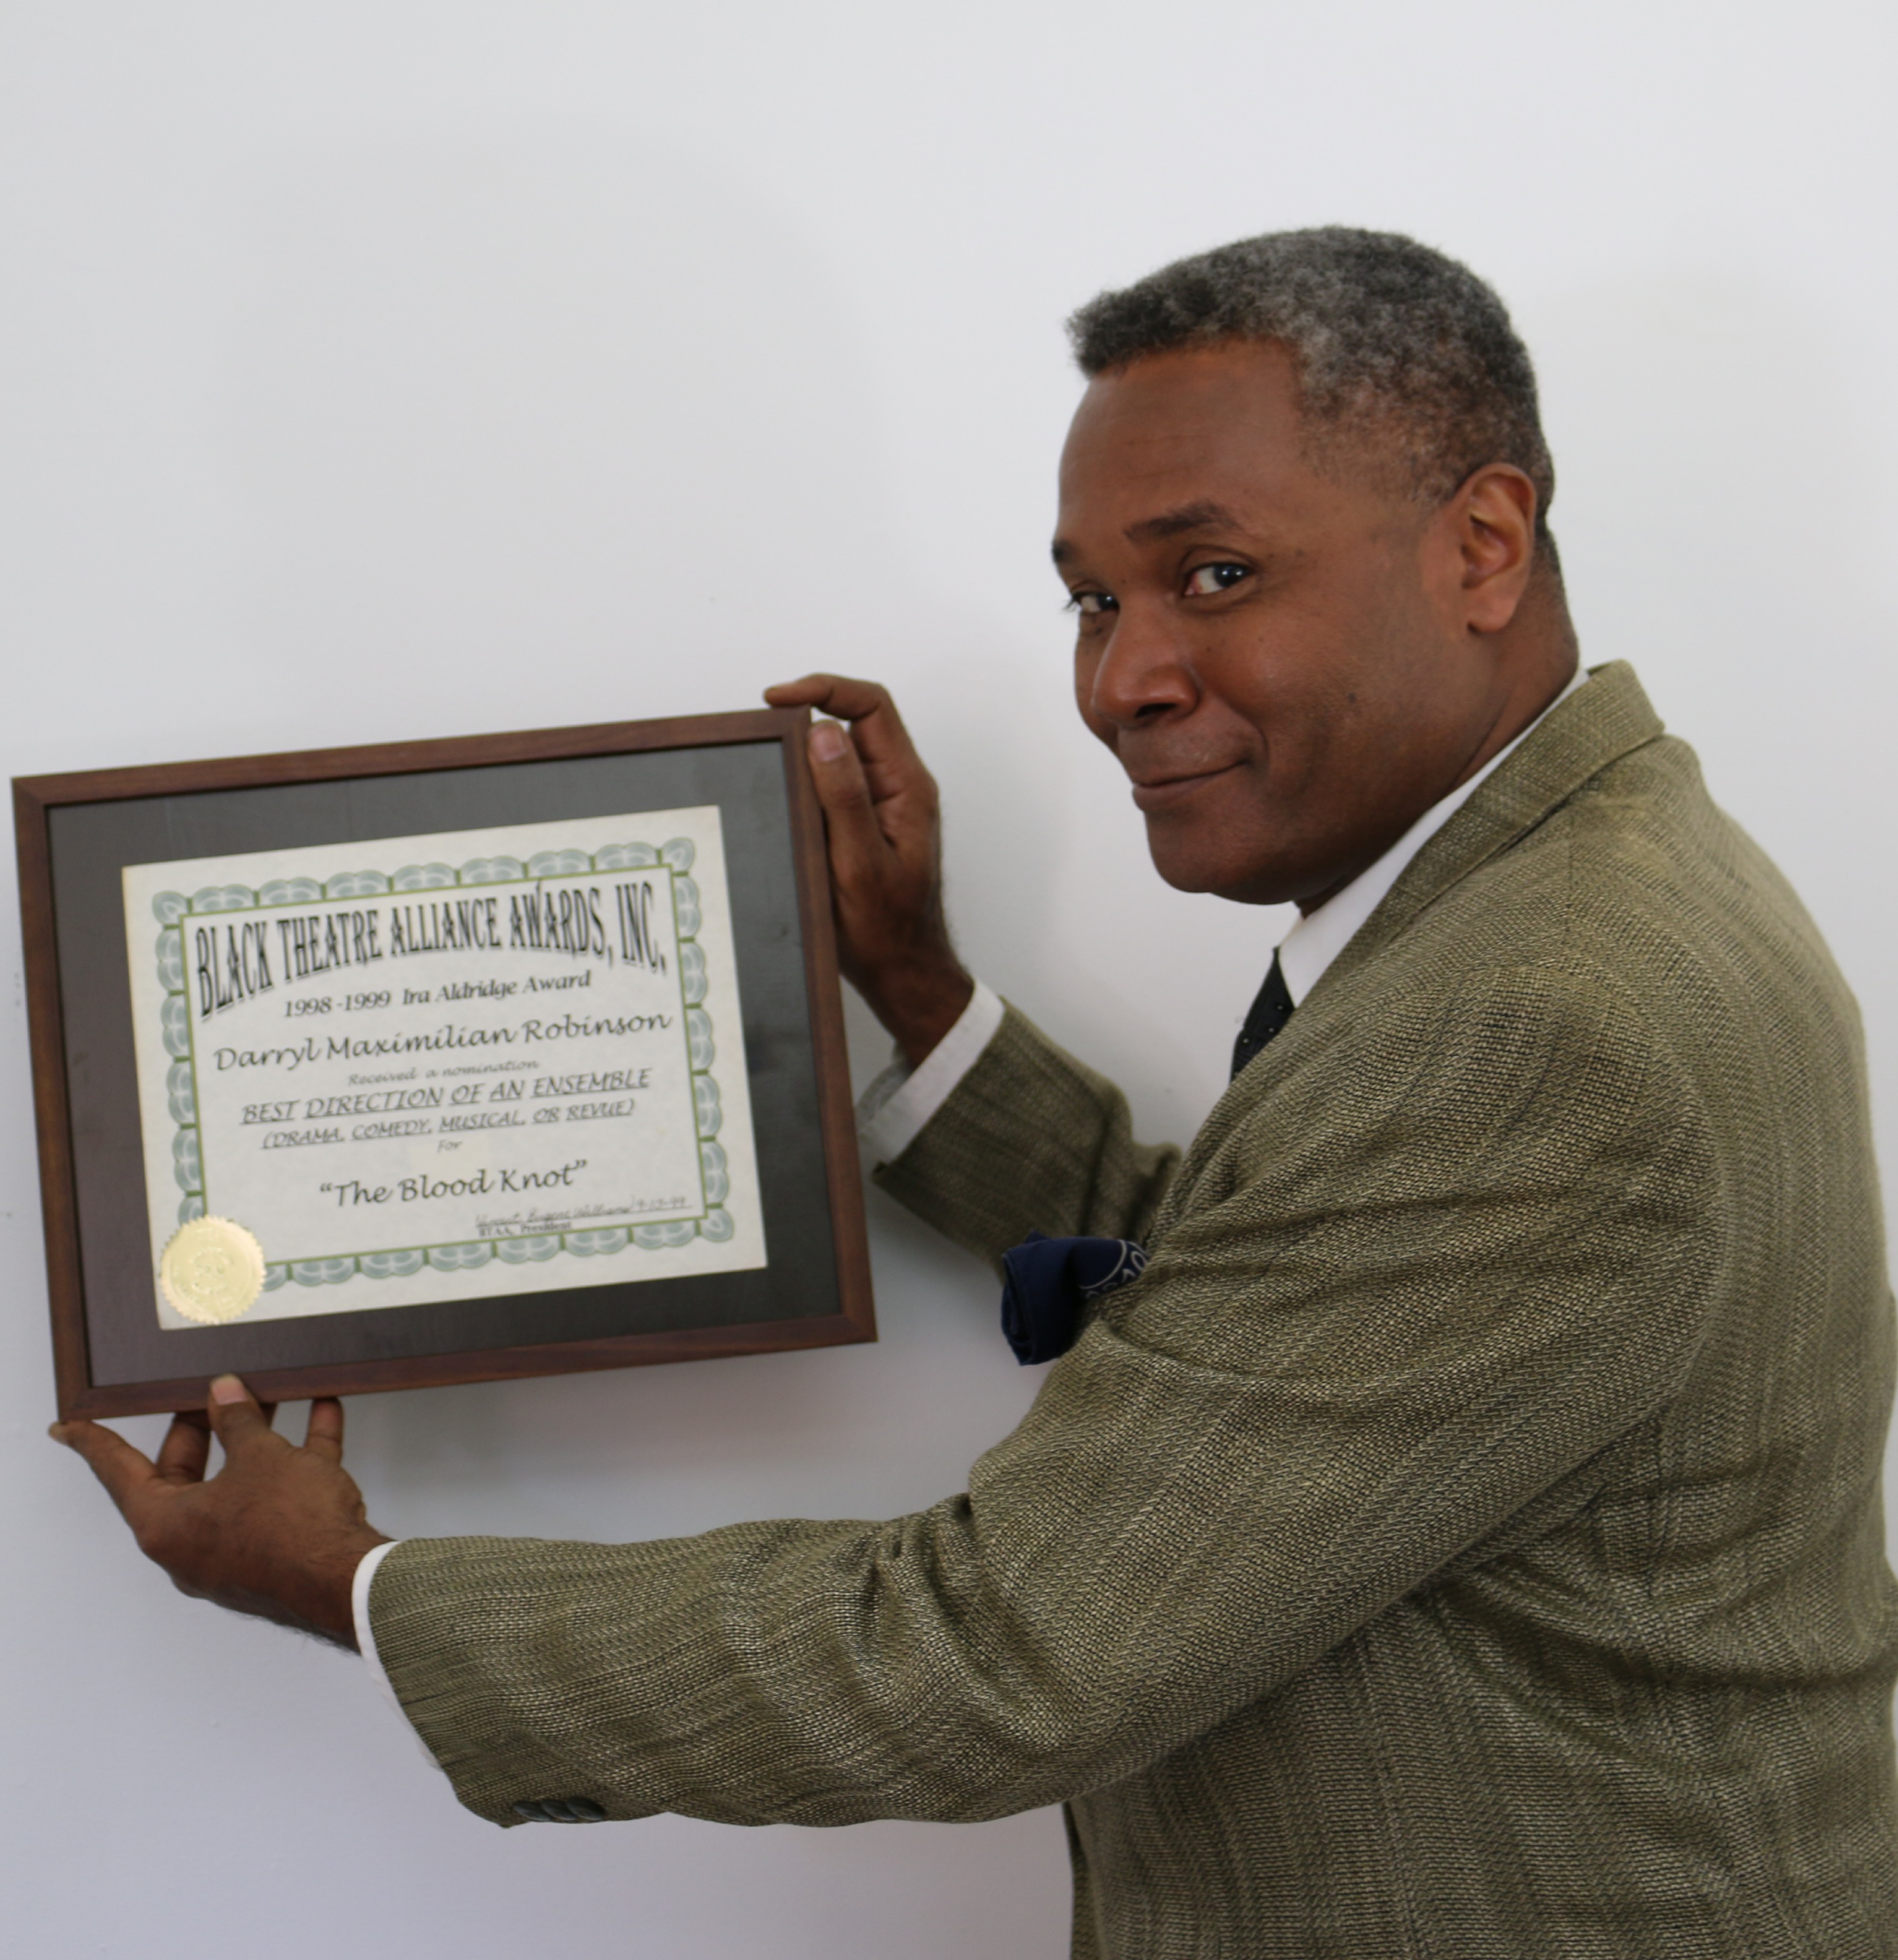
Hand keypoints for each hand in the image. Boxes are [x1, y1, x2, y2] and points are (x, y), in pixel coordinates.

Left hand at [51, 1376, 387, 1648]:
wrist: (349, 1581)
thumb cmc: (291, 1528)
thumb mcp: (259, 1456)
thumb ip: (239, 1421)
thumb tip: (226, 1394)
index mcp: (165, 1525)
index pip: (119, 1472)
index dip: (94, 1442)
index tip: (67, 1428)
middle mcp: (192, 1544)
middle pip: (183, 1474)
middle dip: (201, 1428)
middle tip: (208, 1393)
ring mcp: (235, 1552)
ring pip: (236, 1483)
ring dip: (256, 1439)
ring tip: (272, 1396)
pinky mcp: (277, 1553)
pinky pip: (281, 1496)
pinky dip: (298, 1458)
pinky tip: (322, 1417)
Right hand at [764, 674, 973, 1062]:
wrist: (902, 972)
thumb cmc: (886, 928)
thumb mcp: (858, 862)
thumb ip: (844, 797)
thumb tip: (823, 733)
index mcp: (907, 786)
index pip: (872, 706)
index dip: (825, 689)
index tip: (777, 700)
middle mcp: (899, 786)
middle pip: (855, 721)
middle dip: (808, 716)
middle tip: (763, 733)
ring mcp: (884, 803)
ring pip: (842, 751)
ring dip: (804, 753)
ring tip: (769, 769)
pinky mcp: (866, 822)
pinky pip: (836, 783)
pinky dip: (806, 781)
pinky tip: (783, 799)